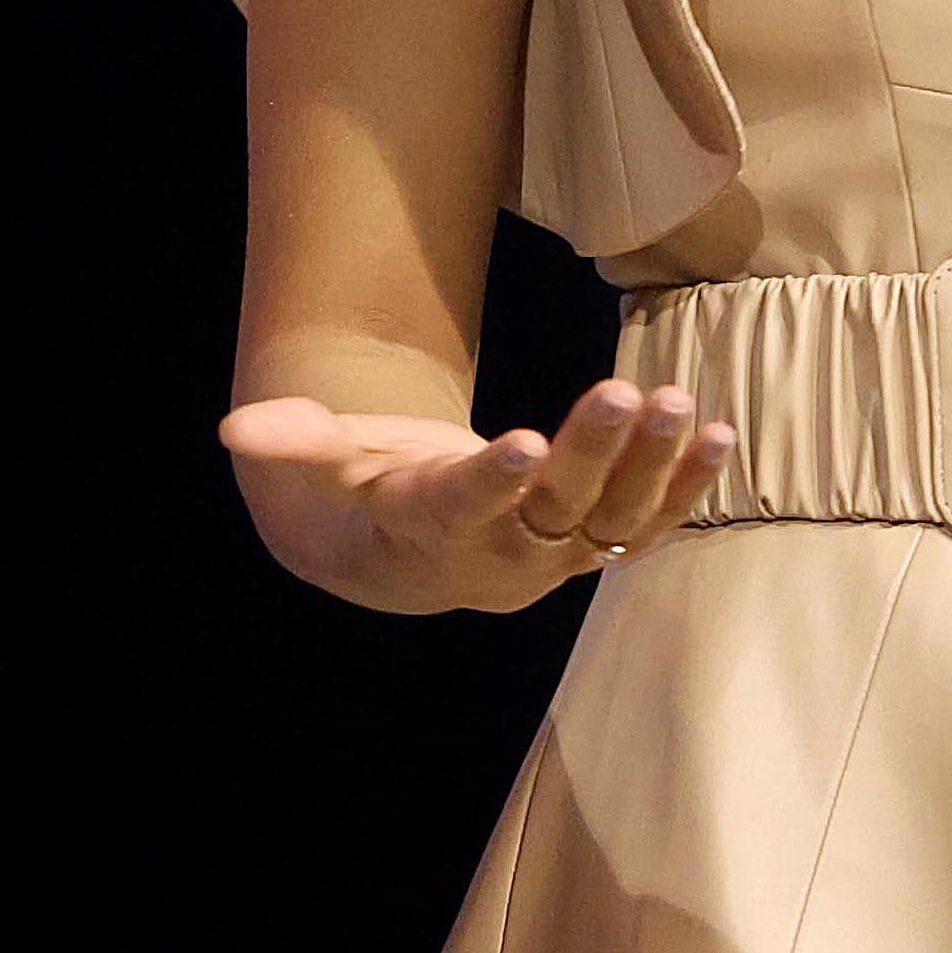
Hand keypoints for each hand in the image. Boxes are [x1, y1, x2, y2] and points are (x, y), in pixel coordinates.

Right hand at [216, 378, 734, 615]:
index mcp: (434, 527)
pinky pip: (649, 524)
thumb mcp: (331, 466)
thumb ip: (295, 443)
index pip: (465, 506)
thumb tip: (236, 427)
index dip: (493, 479)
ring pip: (614, 517)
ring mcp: (558, 555)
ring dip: (652, 464)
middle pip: (556, 507)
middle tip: (628, 392)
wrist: (419, 561)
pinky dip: (684, 486)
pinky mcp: (596, 546)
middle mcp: (505, 551)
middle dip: (595, 452)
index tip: (524, 443)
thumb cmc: (374, 494)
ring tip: (678, 402)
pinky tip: (715, 435)